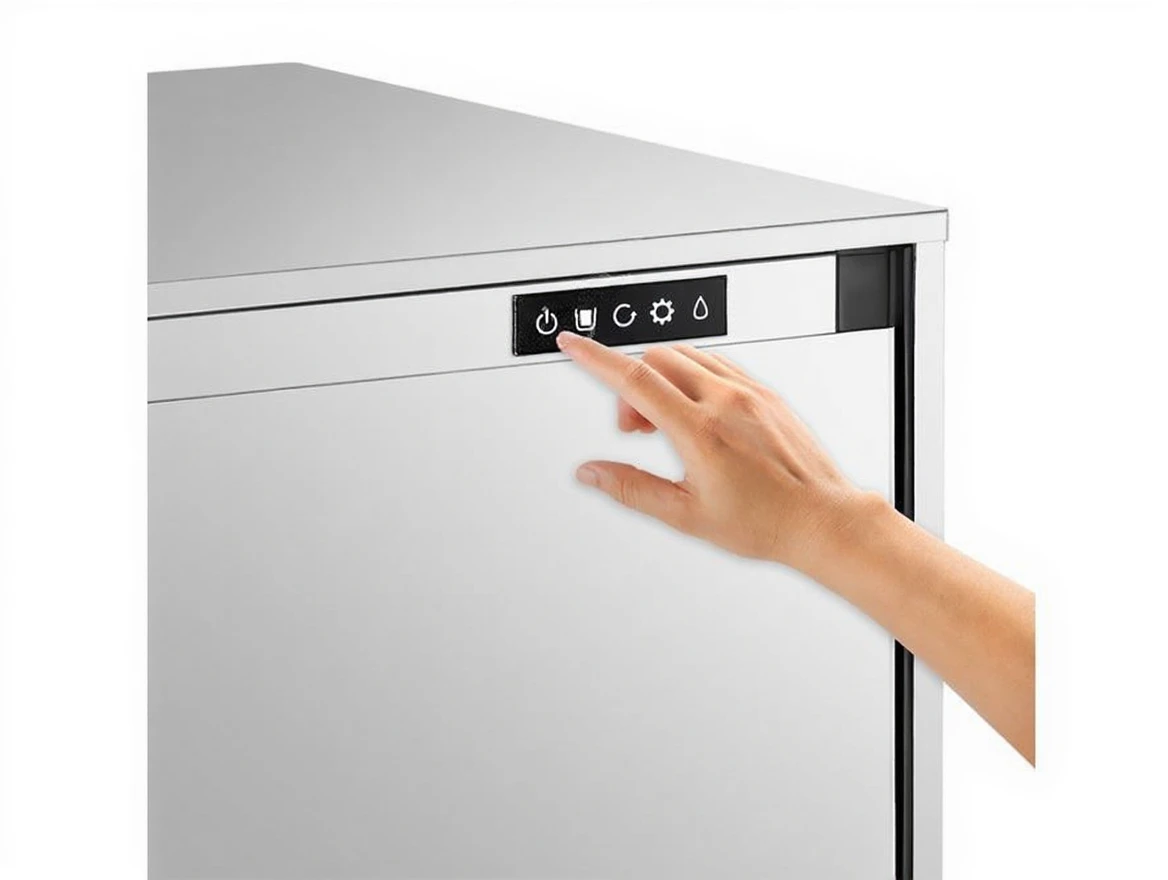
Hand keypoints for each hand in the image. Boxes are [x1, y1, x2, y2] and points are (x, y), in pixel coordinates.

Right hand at [556, 331, 885, 574]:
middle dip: (630, 383)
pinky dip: (691, 376)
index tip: (572, 344)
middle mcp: (726, 401)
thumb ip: (631, 489)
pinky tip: (695, 411)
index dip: (595, 358)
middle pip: (656, 360)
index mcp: (700, 431)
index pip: (634, 379)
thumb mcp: (686, 516)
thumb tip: (591, 474)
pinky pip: (717, 363)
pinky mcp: (767, 393)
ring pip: (686, 356)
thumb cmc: (768, 522)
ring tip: (665, 424)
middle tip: (633, 428)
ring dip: (661, 377)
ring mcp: (750, 393)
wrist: (823, 519)